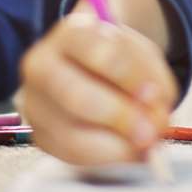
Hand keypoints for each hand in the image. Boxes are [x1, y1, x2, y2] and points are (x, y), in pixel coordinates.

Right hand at [16, 0, 178, 164]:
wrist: (89, 68)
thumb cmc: (117, 60)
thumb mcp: (140, 54)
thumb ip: (152, 79)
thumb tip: (156, 116)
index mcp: (70, 33)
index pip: (98, 52)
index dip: (129, 77)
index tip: (154, 94)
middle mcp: (42, 67)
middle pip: (76, 96)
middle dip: (119, 117)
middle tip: (150, 132)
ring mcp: (36, 104)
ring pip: (71, 134)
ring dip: (116, 145)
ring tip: (144, 144)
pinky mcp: (41, 136)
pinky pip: (73, 156)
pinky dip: (107, 158)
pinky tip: (129, 151)